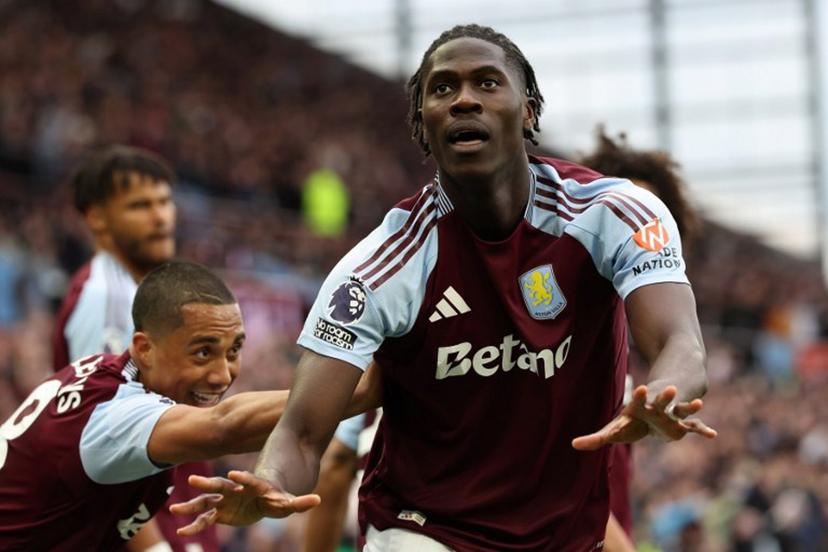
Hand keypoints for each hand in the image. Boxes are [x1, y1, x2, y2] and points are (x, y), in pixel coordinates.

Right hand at [169, 470, 320, 535]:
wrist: (264, 496)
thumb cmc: (277, 497)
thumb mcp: (289, 501)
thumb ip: (300, 502)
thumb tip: (317, 500)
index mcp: (254, 485)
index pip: (249, 480)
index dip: (243, 477)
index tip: (234, 473)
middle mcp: (236, 489)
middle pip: (221, 484)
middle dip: (208, 482)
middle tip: (193, 479)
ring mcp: (225, 499)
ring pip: (206, 500)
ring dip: (192, 505)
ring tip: (174, 509)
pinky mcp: (220, 511)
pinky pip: (204, 518)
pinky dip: (194, 524)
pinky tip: (181, 532)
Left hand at [571, 385, 716, 450]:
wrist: (664, 397)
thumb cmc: (637, 416)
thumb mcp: (618, 425)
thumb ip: (597, 437)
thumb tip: (573, 445)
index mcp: (640, 405)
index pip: (637, 399)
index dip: (638, 395)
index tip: (639, 387)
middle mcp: (658, 406)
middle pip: (661, 400)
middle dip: (664, 396)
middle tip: (669, 389)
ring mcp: (673, 412)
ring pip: (682, 408)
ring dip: (688, 406)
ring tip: (697, 403)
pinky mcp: (685, 421)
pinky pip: (695, 426)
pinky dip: (702, 429)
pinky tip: (712, 435)